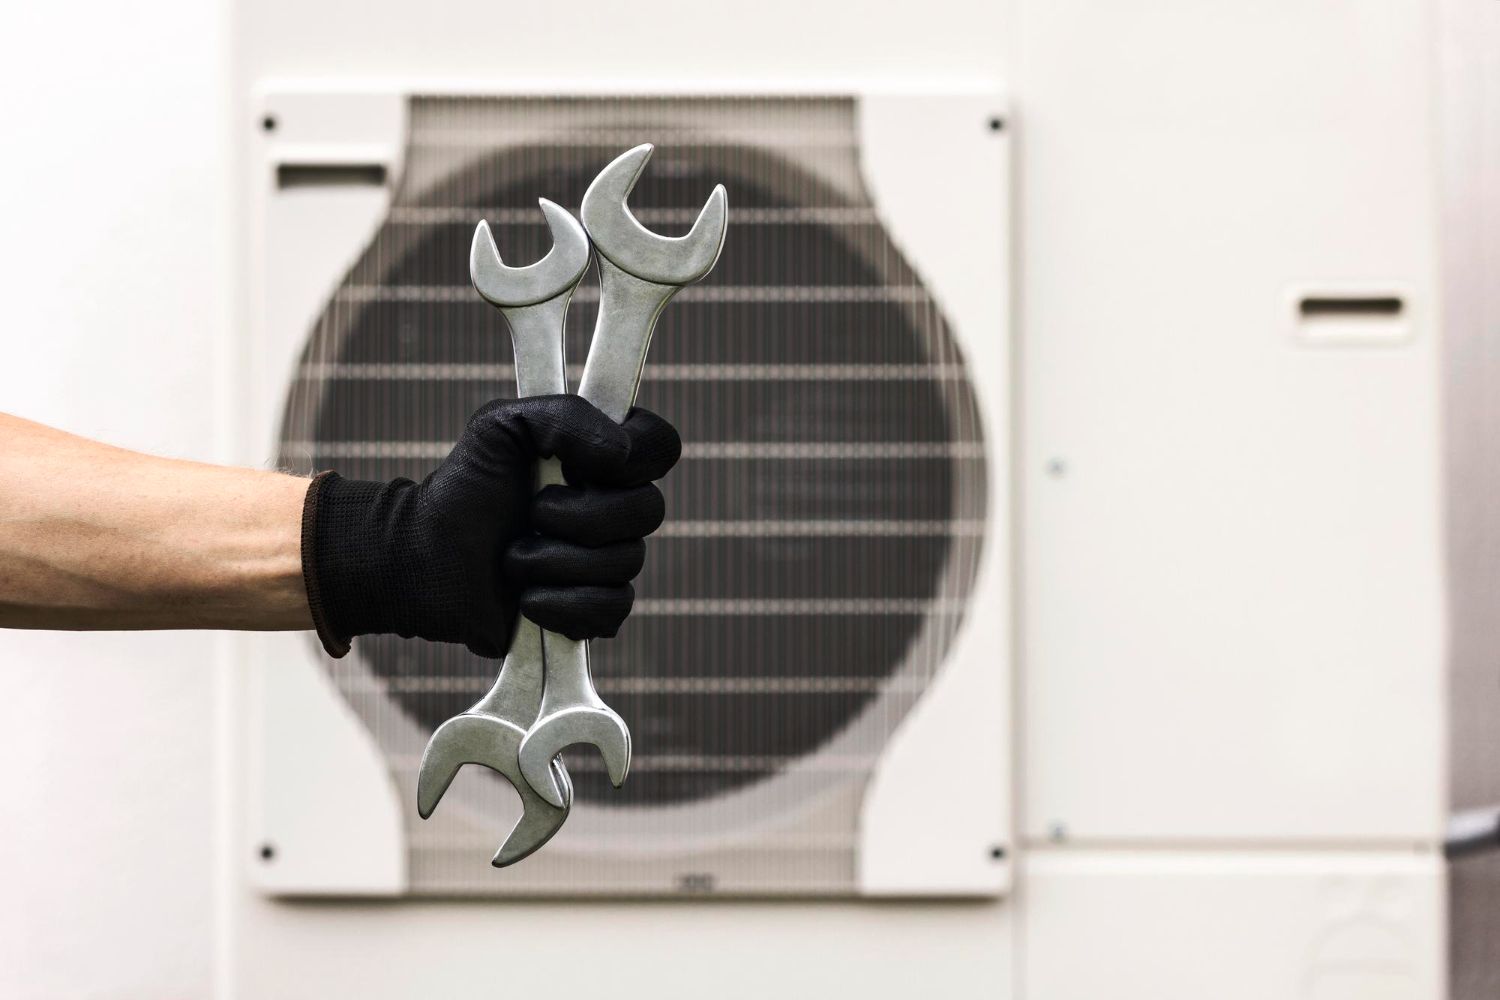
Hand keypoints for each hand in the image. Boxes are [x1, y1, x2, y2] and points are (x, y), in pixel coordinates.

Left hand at [303, 395, 679, 657]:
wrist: (425, 560)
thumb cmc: (465, 488)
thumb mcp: (501, 427)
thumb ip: (563, 417)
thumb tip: (619, 453)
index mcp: (603, 457)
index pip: (661, 446)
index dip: (637, 456)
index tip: (583, 463)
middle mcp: (616, 506)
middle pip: (649, 511)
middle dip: (580, 516)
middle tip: (532, 512)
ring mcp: (608, 561)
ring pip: (624, 563)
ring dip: (554, 561)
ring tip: (512, 557)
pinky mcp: (594, 610)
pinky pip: (611, 610)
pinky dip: (560, 604)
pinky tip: (526, 598)